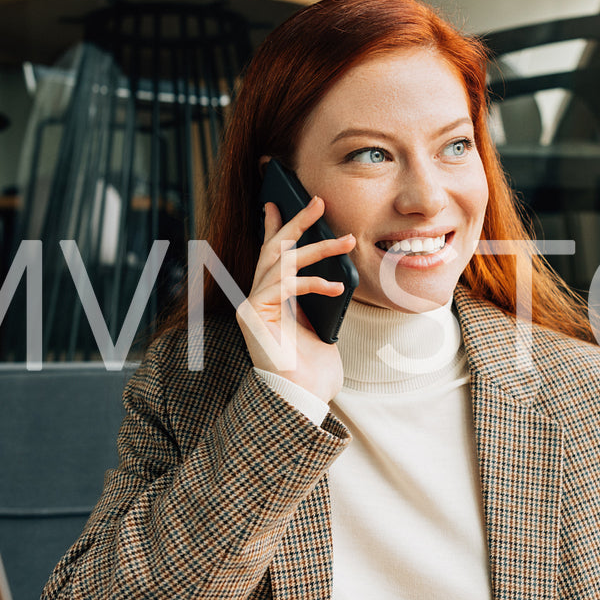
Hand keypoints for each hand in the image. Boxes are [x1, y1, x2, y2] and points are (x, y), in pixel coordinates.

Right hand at [236, 196, 353, 403]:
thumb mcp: (320, 323)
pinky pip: (284, 287)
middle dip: (296, 222)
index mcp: (271, 299)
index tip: (278, 200)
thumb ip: (314, 296)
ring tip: (347, 242)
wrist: (303, 400)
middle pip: (274, 250)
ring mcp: (252, 307)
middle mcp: (256, 299)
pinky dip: (312, 283)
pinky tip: (336, 288)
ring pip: (282, 263)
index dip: (275, 225)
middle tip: (318, 202)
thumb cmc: (313, 368)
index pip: (272, 255)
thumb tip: (330, 269)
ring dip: (317, 249)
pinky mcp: (253, 316)